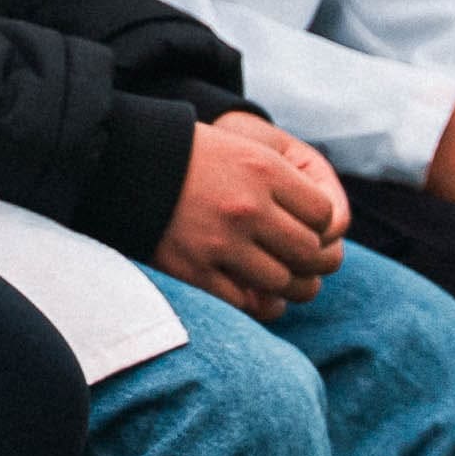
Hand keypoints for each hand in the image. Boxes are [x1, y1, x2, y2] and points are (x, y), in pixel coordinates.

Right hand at [153, 115, 347, 318]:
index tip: (309, 230)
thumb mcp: (243, 149)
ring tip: (286, 285)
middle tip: (307, 266)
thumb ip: (284, 181)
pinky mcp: (194, 270)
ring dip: (291, 289)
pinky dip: (259, 306)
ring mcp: (220, 242)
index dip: (323, 227)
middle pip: (310, 253)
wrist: (125, 164)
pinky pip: (245, 303)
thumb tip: (329, 226)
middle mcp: (247, 208)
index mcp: (263, 171)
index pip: (324, 215)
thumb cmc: (191, 157)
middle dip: (316, 264)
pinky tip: (260, 299)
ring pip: (282, 283)